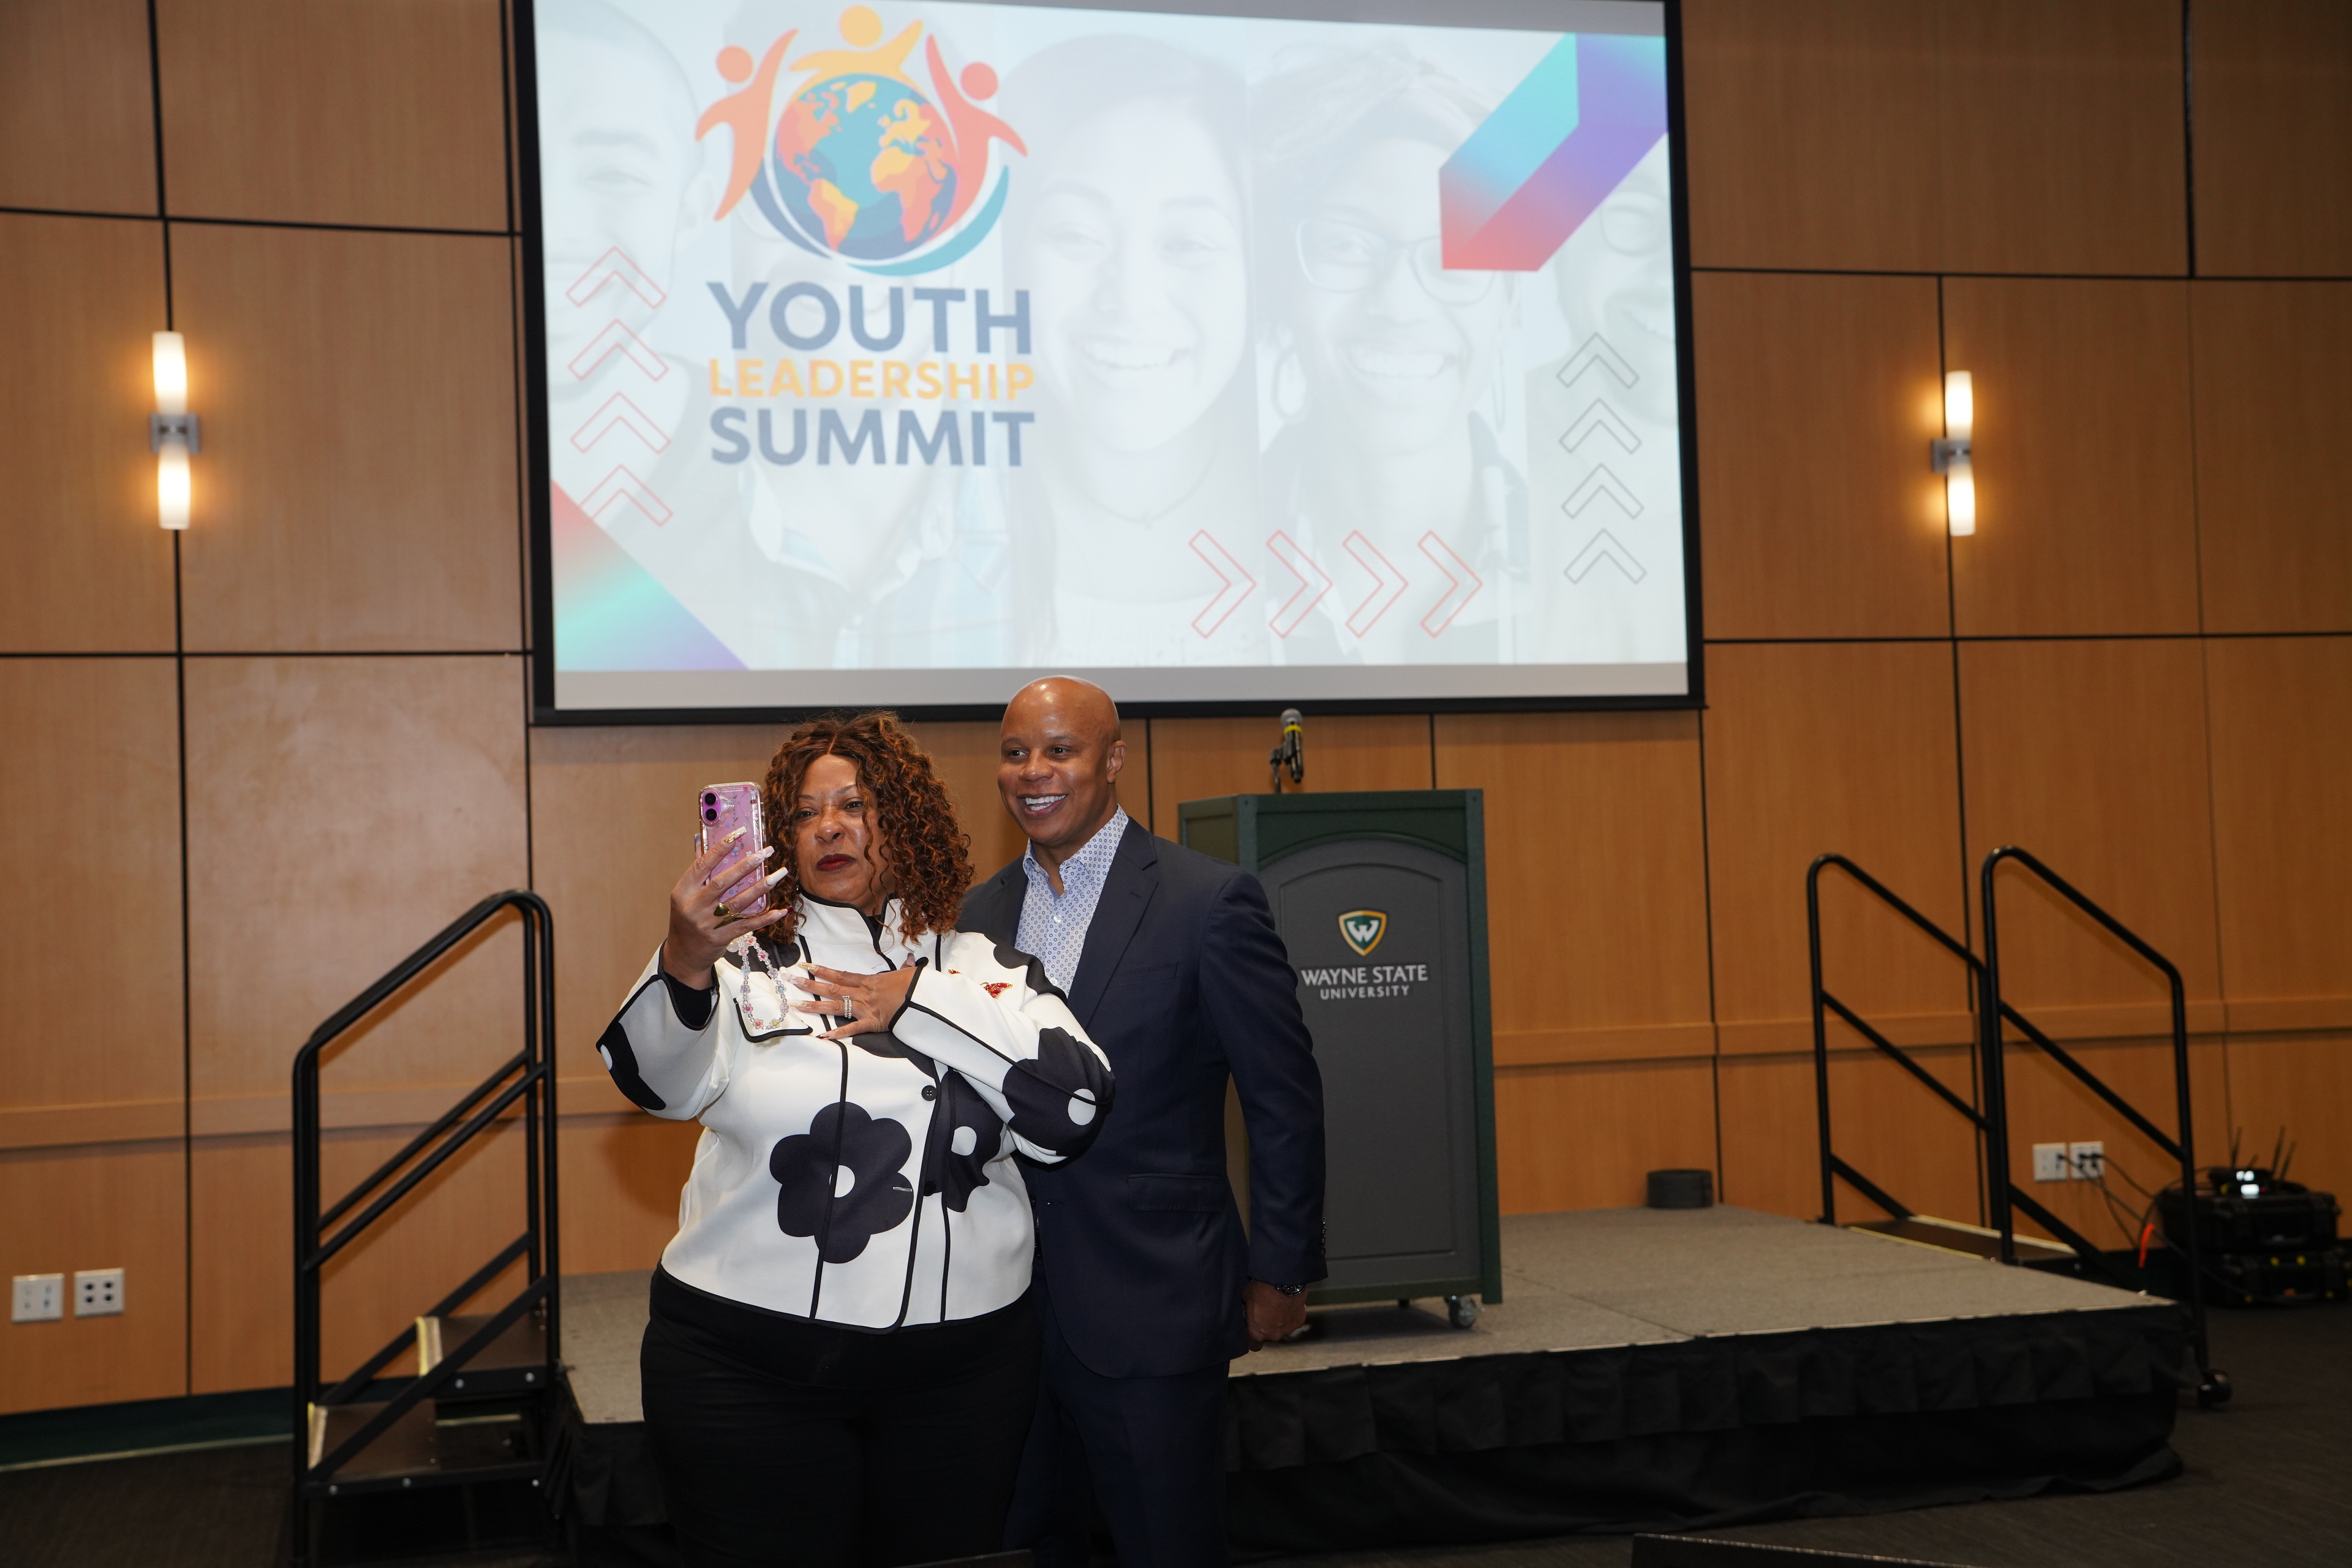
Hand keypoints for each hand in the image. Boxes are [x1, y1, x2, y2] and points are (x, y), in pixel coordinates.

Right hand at [660, 830, 786, 984]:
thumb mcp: (685, 894)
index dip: (720, 848)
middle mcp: (694, 907)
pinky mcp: (721, 938)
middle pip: (723, 882)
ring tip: (780, 873)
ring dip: (762, 887)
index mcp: (683, 891)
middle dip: (747, 865)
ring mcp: (707, 924)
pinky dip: (765, 917)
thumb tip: (700, 837)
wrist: (684, 954)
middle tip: (767, 851)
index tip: (739, 833)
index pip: (702, 864)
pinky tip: (781, 910)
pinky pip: (747, 925)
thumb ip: (696, 868)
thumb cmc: (687, 917)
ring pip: (739, 902)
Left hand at [793, 963, 919, 1039]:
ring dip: (815, 1005)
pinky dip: (838, 1033)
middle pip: (831, 988)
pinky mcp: (872, 1024)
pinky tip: (823, 1035)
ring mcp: (865, 1009)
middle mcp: (863, 993)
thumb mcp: (908, 974)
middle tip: (790, 980)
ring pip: (835, 1006)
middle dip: (809, 984)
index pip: (840, 974)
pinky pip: (852, 1029)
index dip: (822, 970)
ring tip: (796, 1004)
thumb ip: (904, 969)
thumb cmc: (916, 986)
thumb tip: (910, 961)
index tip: (805, 965)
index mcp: (869, 981)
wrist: (925, 999)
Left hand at [1242, 1280, 1305, 1350]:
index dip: (1253, 1338)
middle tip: (1266, 1312)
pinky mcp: (1299, 1322)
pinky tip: (1288, 1303)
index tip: (1253, 1329)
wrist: (1281, 1281)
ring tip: (1278, 1306)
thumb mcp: (1246, 1299)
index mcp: (1257, 1334)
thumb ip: (1248, 1311)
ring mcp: (1288, 1330)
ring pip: (1283, 1329)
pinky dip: (1291, 1315)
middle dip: (1268, 1326)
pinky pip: (1293, 1321)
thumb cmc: (1261, 1290)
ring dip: (1280, 1321)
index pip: (1254, 1346)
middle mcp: (1273, 1336)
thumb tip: (1249, 1311)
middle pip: (1269, 1336)